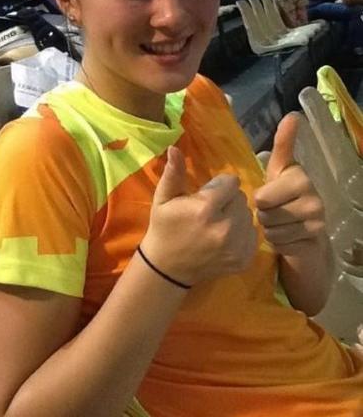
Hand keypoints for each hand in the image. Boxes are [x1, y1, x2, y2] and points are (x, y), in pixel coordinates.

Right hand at [141, 146, 257, 285]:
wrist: (168, 268)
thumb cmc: (165, 228)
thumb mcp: (163, 198)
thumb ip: (173, 173)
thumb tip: (174, 148)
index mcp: (205, 209)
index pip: (232, 182)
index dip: (220, 186)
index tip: (208, 195)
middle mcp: (225, 228)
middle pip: (242, 199)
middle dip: (229, 201)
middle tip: (213, 210)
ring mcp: (236, 246)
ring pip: (250, 216)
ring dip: (237, 216)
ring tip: (219, 224)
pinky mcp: (244, 259)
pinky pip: (254, 234)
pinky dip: (243, 234)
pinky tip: (226, 238)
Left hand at [254, 113, 325, 256]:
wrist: (306, 230)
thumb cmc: (285, 194)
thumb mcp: (279, 169)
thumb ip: (283, 143)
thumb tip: (292, 114)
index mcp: (300, 177)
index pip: (262, 197)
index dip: (260, 199)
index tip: (269, 196)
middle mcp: (314, 198)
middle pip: (264, 213)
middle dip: (263, 215)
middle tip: (273, 211)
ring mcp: (317, 222)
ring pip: (271, 230)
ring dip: (269, 229)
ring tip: (279, 223)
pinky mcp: (315, 242)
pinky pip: (280, 244)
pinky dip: (278, 242)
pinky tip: (287, 236)